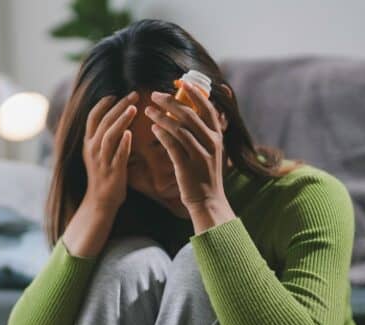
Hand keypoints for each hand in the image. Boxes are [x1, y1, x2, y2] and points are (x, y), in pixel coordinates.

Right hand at [82, 90, 138, 209]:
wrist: (100, 201)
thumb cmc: (103, 175)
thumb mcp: (98, 153)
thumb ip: (105, 137)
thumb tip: (117, 119)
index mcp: (88, 143)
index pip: (92, 117)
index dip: (103, 104)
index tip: (115, 95)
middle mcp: (93, 149)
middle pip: (104, 122)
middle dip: (119, 106)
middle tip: (134, 95)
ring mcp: (102, 160)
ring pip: (109, 136)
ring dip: (121, 120)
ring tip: (133, 108)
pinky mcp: (113, 172)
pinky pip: (118, 155)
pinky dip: (123, 144)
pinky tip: (130, 134)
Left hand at [145, 80, 225, 211]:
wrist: (208, 202)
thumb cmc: (205, 175)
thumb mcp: (210, 151)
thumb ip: (203, 133)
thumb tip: (189, 114)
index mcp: (217, 137)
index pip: (207, 108)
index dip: (194, 93)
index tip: (181, 82)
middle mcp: (211, 143)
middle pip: (189, 114)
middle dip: (170, 102)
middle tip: (154, 95)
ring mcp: (200, 155)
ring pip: (179, 128)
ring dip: (161, 116)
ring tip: (147, 110)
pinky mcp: (187, 166)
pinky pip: (173, 145)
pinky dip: (162, 134)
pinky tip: (153, 128)